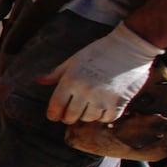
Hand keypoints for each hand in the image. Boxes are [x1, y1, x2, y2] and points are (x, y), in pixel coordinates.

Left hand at [38, 23, 161, 123]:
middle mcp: (84, 91)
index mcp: (70, 80)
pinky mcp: (119, 102)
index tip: (54, 116)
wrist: (129, 47)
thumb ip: (55, 74)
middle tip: (70, 114)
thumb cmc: (99, 52)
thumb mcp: (73, 60)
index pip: (56, 106)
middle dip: (68, 117)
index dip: (53, 114)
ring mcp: (102, 98)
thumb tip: (38, 80)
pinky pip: (107, 118)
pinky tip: (103, 108)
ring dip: (86, 115)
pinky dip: (104, 116)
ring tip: (88, 107)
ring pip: (89, 118)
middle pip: (71, 116)